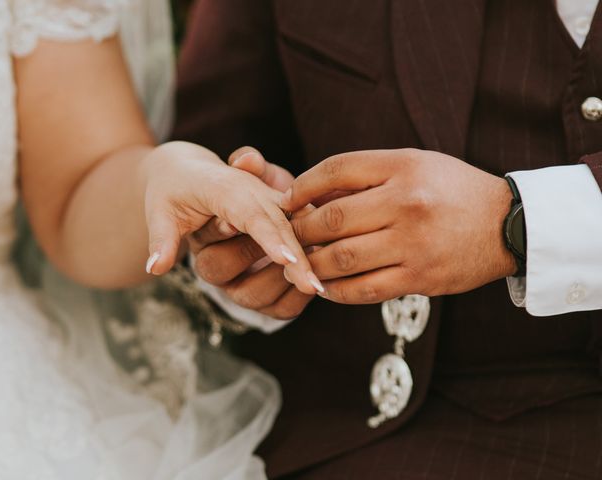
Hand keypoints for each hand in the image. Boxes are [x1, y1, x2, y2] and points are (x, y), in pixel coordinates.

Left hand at [142, 141, 319, 294]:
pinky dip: (308, 249)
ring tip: (314, 288)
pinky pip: (297, 228)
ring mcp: (268, 198)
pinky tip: (316, 278)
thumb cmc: (172, 190)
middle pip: (281, 224)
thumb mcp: (160, 211)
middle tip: (313, 287)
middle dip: (298, 256)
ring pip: (292, 228)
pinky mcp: (278, 210)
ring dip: (301, 257)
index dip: (269, 238)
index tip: (287, 260)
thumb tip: (154, 268)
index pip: (250, 214)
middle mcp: (252, 189)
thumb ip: (161, 239)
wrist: (187, 168)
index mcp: (223, 185)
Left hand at [281, 149, 516, 303]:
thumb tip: (311, 197)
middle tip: (287, 237)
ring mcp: (413, 243)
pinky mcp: (420, 278)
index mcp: (403, 166)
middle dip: (299, 230)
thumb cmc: (452, 190)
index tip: (287, 200)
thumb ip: (367, 175)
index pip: (336, 170)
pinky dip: (336, 291)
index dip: (302, 186)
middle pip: (331, 218)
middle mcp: (406, 203)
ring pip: (340, 258)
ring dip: (311, 263)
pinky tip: (324, 286)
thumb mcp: (414, 165)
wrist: (508, 224)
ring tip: (301, 262)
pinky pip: (363, 289)